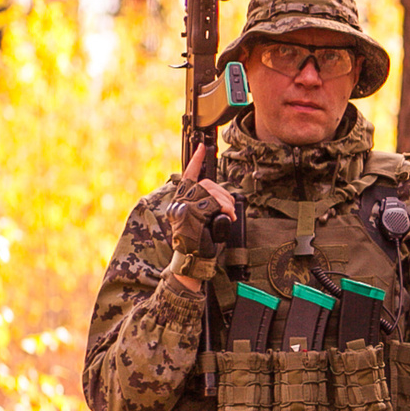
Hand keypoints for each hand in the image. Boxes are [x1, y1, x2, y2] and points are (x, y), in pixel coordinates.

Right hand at [168, 144, 237, 288]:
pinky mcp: (190, 214)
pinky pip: (212, 203)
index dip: (196, 161)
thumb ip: (209, 205)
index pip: (188, 176)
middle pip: (206, 183)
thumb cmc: (201, 244)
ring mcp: (183, 208)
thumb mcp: (207, 220)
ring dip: (225, 203)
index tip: (202, 148)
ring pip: (210, 192)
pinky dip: (224, 209)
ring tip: (228, 216)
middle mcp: (179, 202)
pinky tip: (226, 218)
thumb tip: (222, 197)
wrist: (193, 262)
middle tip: (230, 210)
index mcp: (182, 201)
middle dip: (224, 195)